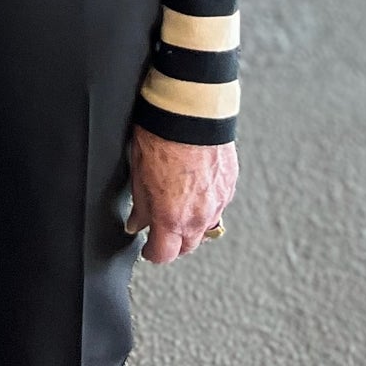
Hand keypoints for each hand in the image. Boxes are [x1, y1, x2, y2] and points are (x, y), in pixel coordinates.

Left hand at [125, 125, 236, 263]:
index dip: (152, 254)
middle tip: (162, 232)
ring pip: (205, 228)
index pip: (164, 254)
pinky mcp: (229, 186)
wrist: (190, 112)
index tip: (148, 249)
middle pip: (187, 246)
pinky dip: (206, 205)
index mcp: (171, 217)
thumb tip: (136, 222)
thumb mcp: (138, 173)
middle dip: (173, 243)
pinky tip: (195, 192)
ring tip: (179, 210)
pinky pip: (217, 206)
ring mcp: (217, 202)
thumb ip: (140, 206)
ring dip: (191, 226)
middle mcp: (197, 216)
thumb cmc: (161, 137)